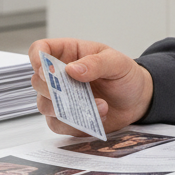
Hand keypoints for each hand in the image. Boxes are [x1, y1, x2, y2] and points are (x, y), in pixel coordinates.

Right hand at [28, 38, 153, 136]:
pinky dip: (76, 123)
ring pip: (44, 105)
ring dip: (66, 108)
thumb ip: (96, 63)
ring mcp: (61, 98)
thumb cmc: (125, 75)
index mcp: (69, 53)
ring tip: (99, 105)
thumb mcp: (117, 62)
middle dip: (50, 88)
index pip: (40, 49)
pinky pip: (58, 124)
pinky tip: (99, 116)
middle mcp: (60, 76)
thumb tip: (72, 69)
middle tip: (71, 90)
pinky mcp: (67, 118)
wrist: (137, 100)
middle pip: (37, 80)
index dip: (37, 57)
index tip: (45, 68)